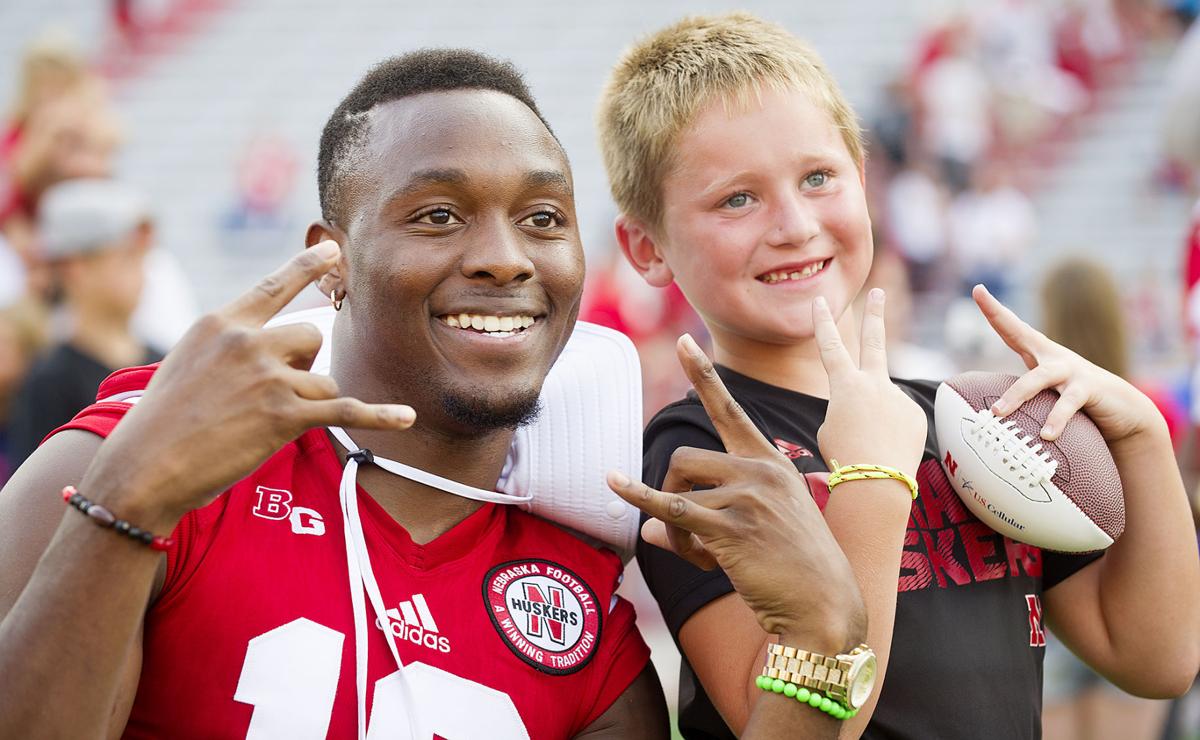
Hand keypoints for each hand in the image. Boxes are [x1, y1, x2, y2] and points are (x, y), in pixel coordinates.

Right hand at [82, 241, 414, 528]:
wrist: (143, 467)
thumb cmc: (162, 423)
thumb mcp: (189, 363)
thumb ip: (231, 346)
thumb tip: (284, 348)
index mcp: (220, 323)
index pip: (273, 286)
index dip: (306, 266)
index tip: (332, 249)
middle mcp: (247, 341)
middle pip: (312, 336)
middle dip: (305, 365)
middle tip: (267, 396)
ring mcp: (267, 376)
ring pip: (323, 378)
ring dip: (307, 401)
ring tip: (262, 422)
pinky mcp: (283, 414)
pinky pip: (344, 409)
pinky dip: (378, 415)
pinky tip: (406, 417)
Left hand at [606, 335, 863, 640]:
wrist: (826, 608)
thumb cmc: (793, 572)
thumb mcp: (753, 533)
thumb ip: (701, 521)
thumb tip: (648, 529)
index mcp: (771, 463)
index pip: (731, 410)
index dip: (705, 375)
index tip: (687, 342)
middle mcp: (761, 471)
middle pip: (685, 458)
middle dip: (672, 493)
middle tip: (688, 534)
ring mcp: (748, 497)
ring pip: (679, 493)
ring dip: (677, 530)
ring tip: (700, 557)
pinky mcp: (732, 528)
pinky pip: (672, 510)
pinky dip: (640, 498)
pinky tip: (614, 483)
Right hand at [812, 289, 925, 478]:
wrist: (875, 480)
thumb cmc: (844, 457)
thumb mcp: (831, 428)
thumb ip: (849, 406)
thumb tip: (869, 405)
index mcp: (844, 385)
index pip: (830, 346)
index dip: (822, 323)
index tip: (819, 300)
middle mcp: (873, 383)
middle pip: (873, 341)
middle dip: (874, 314)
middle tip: (877, 292)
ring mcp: (897, 397)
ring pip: (883, 403)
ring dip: (876, 422)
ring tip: (870, 447)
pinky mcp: (915, 413)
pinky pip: (899, 421)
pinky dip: (891, 435)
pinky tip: (887, 451)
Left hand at [973, 285, 1163, 443]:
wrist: (1123, 411)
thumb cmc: (1076, 403)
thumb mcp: (1046, 394)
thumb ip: (1022, 395)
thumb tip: (988, 412)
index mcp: (1041, 355)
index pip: (1012, 329)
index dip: (994, 310)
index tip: (978, 288)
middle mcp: (1054, 357)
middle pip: (1021, 335)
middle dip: (999, 317)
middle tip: (976, 296)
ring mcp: (1072, 370)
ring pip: (1039, 377)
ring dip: (1017, 395)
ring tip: (998, 413)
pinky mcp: (1089, 388)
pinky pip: (1068, 403)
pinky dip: (1056, 419)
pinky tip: (1047, 436)